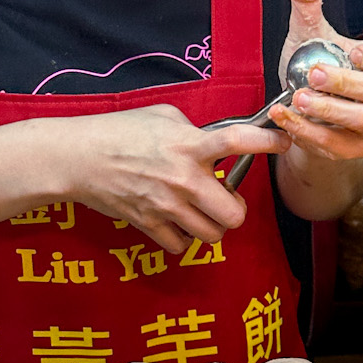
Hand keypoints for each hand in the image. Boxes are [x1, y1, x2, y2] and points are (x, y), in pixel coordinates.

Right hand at [55, 104, 285, 252]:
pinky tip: (176, 221)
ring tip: (200, 211)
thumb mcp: (164, 117)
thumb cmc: (119, 131)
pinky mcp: (149, 224)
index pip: (238, 141)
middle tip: (225, 199)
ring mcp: (167, 206)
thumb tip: (216, 142)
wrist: (78, 158)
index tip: (284, 141)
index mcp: (189, 145)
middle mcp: (183, 178)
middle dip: (235, 209)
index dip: (267, 142)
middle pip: (234, 214)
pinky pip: (181, 245)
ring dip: (212, 225)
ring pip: (212, 235)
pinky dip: (183, 237)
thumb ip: (196, 130)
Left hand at [274, 0, 362, 163]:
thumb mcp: (309, 33)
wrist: (302, 112)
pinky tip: (285, 118)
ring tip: (297, 99)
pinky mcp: (354, 149)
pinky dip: (309, 132)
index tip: (356, 53)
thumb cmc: (313, 66)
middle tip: (314, 75)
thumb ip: (307, 0)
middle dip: (348, 84)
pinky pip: (338, 144)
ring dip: (329, 110)